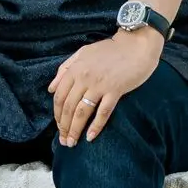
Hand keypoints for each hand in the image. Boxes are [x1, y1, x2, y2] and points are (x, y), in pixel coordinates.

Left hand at [49, 30, 163, 144]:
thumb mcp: (83, 53)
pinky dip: (95, 126)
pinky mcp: (115, 91)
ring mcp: (100, 85)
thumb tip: (51, 89)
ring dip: (75, 129)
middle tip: (64, 140)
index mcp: (75, 69)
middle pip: (69, 107)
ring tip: (72, 142)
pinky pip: (103, 112)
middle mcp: (84, 78)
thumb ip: (65, 69)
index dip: (57, 114)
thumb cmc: (110, 49)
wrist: (136, 44)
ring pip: (82, 112)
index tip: (58, 126)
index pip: (60, 96)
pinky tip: (90, 137)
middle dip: (64, 126)